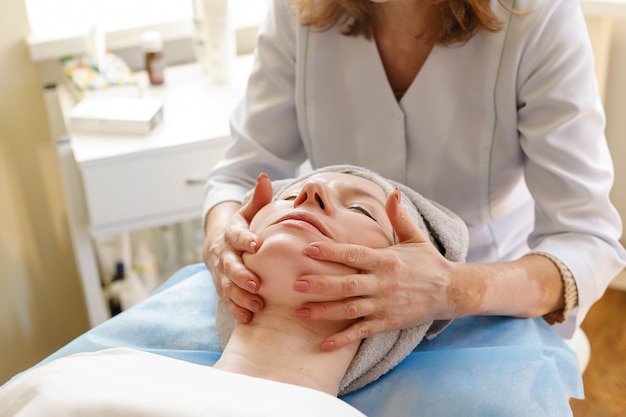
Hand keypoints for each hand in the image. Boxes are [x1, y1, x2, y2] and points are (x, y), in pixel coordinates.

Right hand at [203, 173, 272, 322]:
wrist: (218, 245)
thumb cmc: (243, 228)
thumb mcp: (248, 212)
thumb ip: (258, 200)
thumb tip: (264, 178)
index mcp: (231, 233)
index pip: (236, 235)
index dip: (245, 239)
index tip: (257, 244)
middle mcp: (224, 254)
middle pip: (229, 265)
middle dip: (241, 275)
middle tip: (256, 284)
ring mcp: (221, 273)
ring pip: (227, 286)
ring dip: (240, 297)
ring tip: (257, 306)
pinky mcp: (223, 288)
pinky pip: (227, 300)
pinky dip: (237, 309)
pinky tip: (248, 318)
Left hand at [293, 188, 456, 349]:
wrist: (452, 291)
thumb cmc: (429, 262)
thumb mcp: (415, 237)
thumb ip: (398, 216)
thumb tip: (392, 191)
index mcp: (386, 260)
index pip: (354, 254)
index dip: (330, 251)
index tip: (308, 248)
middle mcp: (383, 283)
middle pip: (347, 284)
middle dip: (320, 285)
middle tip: (295, 284)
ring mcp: (384, 305)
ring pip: (350, 310)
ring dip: (324, 312)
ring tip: (300, 312)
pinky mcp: (387, 322)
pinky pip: (362, 332)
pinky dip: (343, 339)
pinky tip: (324, 344)